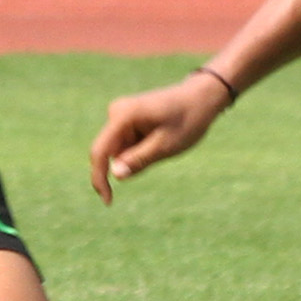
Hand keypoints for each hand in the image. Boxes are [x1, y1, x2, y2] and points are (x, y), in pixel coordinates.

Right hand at [89, 73, 231, 201]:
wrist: (201, 98)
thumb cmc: (187, 120)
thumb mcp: (165, 146)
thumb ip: (138, 160)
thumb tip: (116, 175)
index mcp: (123, 115)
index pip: (100, 152)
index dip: (100, 178)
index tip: (108, 201)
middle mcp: (116, 112)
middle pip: (110, 152)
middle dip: (128, 164)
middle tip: (160, 153)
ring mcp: (120, 114)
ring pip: (119, 151)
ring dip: (137, 156)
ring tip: (163, 142)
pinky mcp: (126, 119)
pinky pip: (126, 145)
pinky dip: (140, 150)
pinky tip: (160, 138)